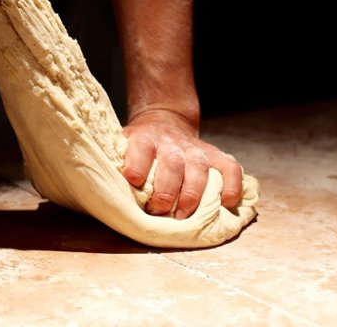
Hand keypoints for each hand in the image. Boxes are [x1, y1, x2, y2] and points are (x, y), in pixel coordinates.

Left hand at [121, 109, 243, 218]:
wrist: (164, 121)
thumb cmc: (139, 147)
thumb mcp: (122, 147)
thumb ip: (118, 164)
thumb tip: (104, 191)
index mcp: (144, 139)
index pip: (141, 148)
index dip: (137, 163)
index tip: (133, 180)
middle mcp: (171, 143)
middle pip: (172, 163)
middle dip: (166, 191)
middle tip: (159, 212)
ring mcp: (194, 149)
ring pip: (198, 167)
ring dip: (192, 194)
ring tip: (184, 215)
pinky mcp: (214, 155)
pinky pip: (229, 167)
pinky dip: (231, 185)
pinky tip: (226, 203)